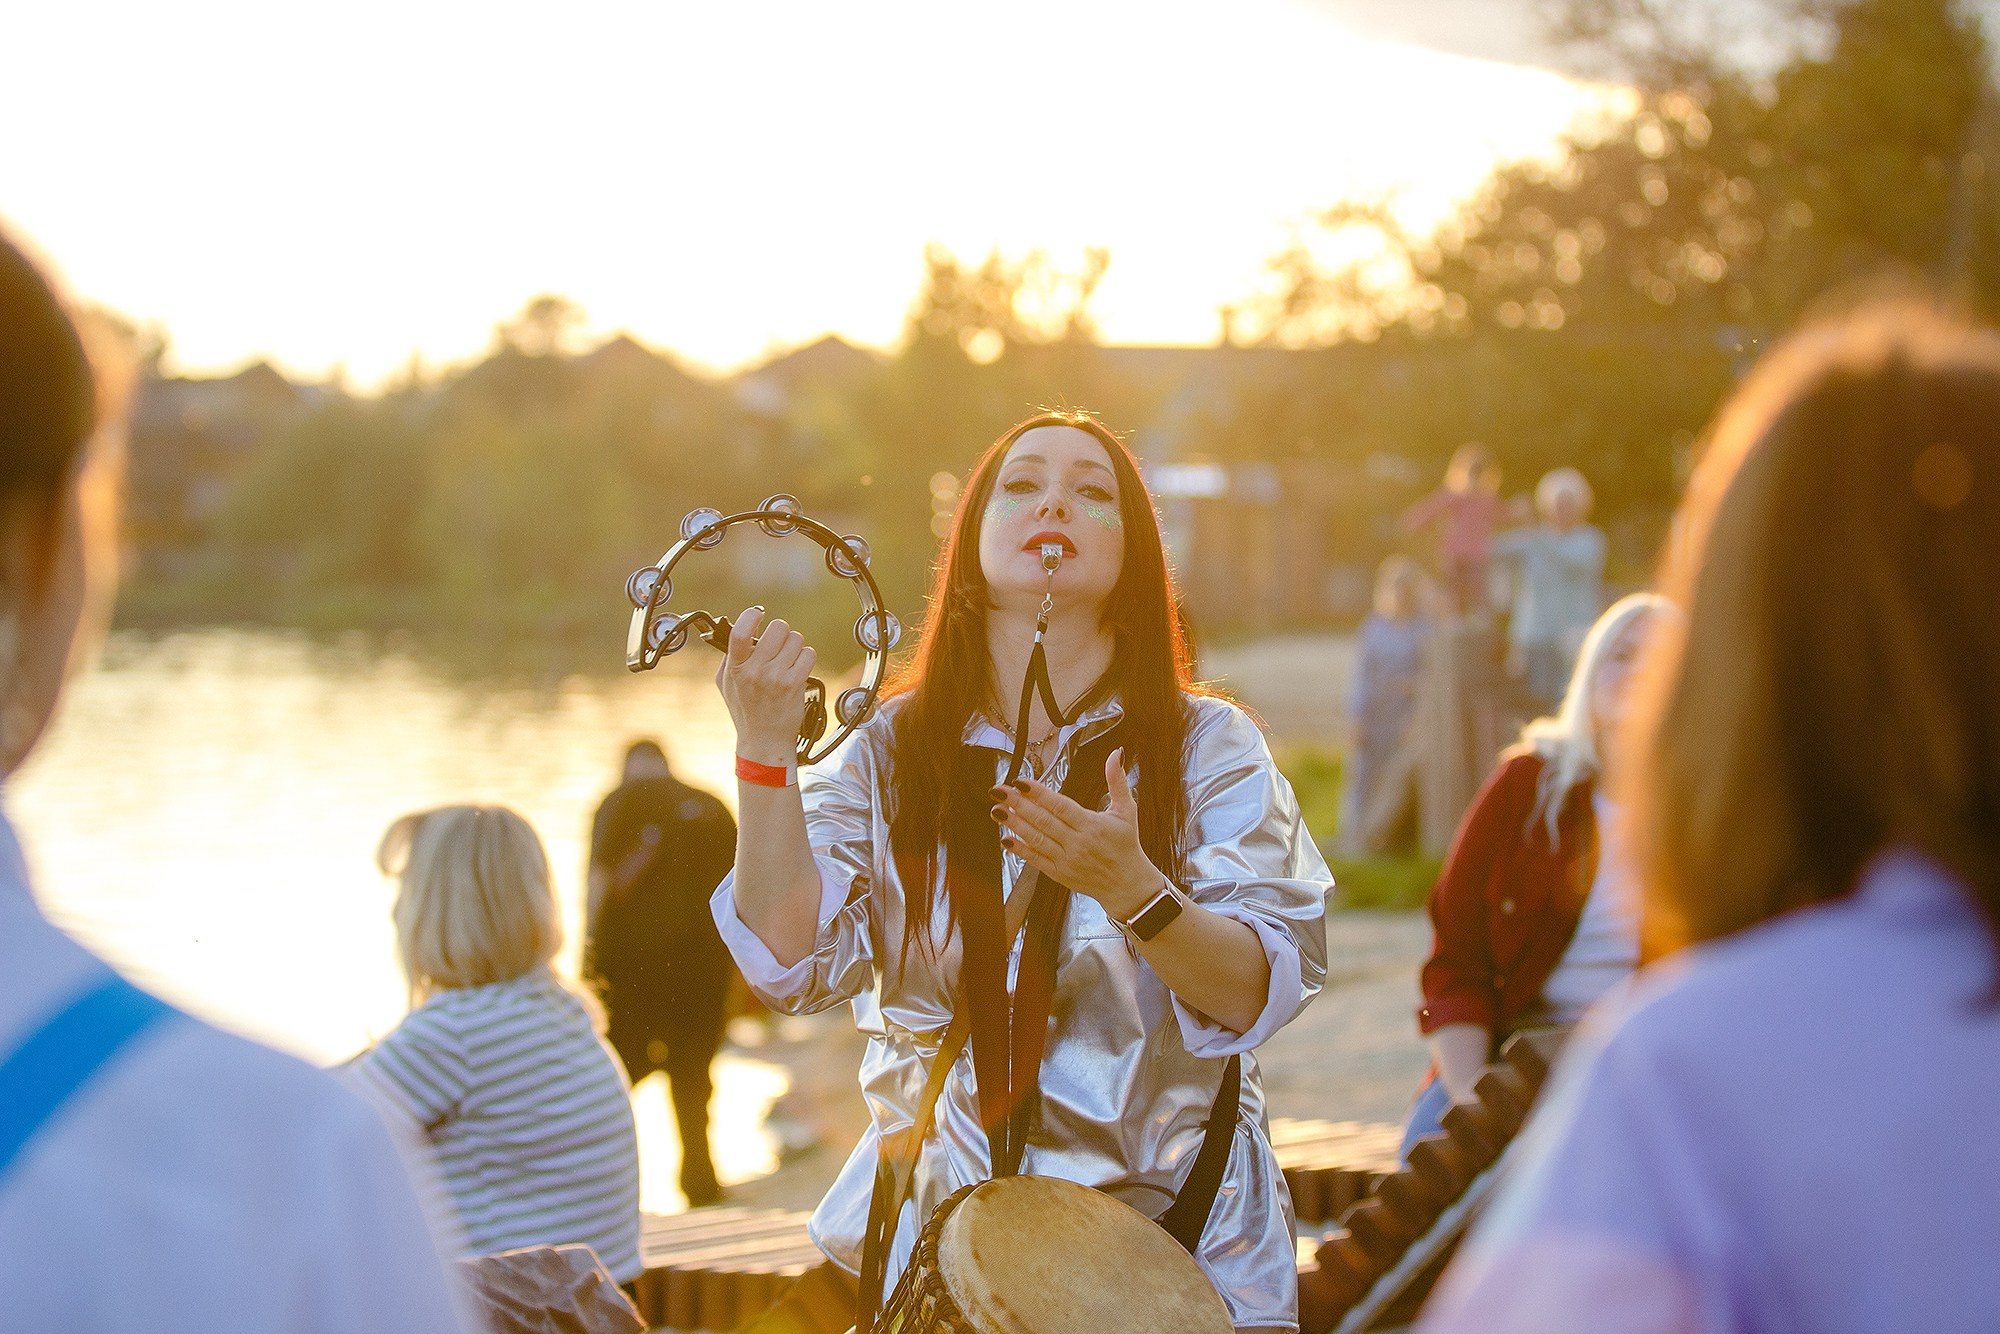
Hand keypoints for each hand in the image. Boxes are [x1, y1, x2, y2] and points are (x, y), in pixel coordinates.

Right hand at [716, 605, 815, 763]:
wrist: (764, 740)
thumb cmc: (746, 710)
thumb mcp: (726, 683)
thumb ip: (729, 657)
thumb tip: (740, 629)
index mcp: (735, 667)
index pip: (740, 632)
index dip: (752, 615)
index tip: (758, 614)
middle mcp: (754, 671)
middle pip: (778, 628)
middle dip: (781, 634)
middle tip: (778, 646)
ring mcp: (775, 677)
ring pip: (796, 640)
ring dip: (795, 648)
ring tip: (787, 662)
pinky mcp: (794, 684)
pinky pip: (808, 654)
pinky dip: (806, 659)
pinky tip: (797, 670)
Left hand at [990, 747, 1158, 920]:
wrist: (1127, 885)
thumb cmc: (1126, 845)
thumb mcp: (1127, 811)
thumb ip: (1117, 781)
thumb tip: (1115, 753)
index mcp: (1092, 825)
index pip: (1060, 806)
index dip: (1038, 793)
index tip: (1020, 781)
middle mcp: (1077, 843)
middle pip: (1043, 821)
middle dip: (1018, 804)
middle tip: (998, 791)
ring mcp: (1066, 860)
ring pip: (1036, 840)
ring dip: (1014, 825)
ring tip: (996, 811)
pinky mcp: (1059, 874)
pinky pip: (1036, 860)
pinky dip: (1020, 850)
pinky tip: (1005, 839)